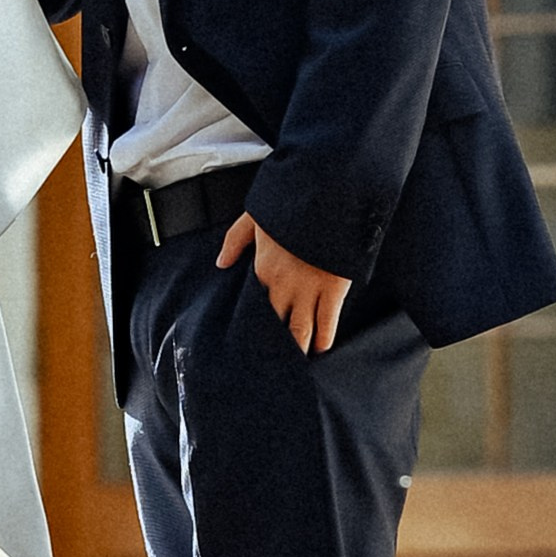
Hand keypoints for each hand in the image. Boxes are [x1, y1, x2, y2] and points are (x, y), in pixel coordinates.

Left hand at [217, 212, 351, 352]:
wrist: (328, 195)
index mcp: (262, 270)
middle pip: (275, 325)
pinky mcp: (334, 289)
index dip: (251, 323)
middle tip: (270, 360)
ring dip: (297, 348)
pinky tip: (321, 348)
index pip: (252, 306)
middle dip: (273, 343)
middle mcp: (283, 286)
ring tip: (294, 361)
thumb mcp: (254, 216)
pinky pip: (327, 322)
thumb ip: (235, 241)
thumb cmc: (289, 204)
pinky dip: (324, 339)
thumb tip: (221, 264)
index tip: (246, 339)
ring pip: (300, 331)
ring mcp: (310, 290)